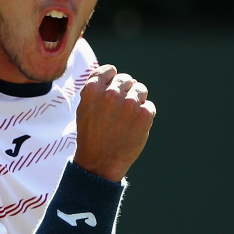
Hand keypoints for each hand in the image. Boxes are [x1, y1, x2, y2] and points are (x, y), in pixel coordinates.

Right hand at [73, 65, 155, 180]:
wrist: (100, 162)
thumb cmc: (91, 135)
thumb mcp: (84, 108)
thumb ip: (96, 89)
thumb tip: (114, 74)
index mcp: (92, 90)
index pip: (110, 70)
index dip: (112, 80)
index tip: (111, 92)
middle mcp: (111, 94)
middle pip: (127, 79)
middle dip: (125, 92)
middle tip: (119, 111)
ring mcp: (129, 104)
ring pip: (141, 90)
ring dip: (137, 101)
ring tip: (127, 119)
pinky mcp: (144, 115)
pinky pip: (149, 107)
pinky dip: (144, 116)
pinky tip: (133, 128)